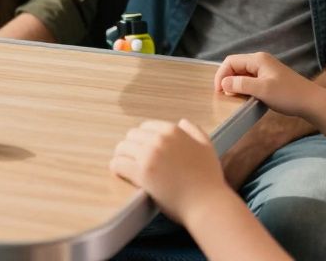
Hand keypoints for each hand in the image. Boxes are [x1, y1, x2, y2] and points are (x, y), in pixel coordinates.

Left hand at [110, 118, 224, 223]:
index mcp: (173, 131)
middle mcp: (159, 139)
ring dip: (122, 156)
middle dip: (131, 146)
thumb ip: (195, 131)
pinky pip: (118, 164)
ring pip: (122, 148)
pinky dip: (117, 168)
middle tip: (133, 159)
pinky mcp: (141, 173)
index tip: (143, 149)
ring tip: (124, 165)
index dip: (143, 138)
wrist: (207, 203)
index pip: (146, 127)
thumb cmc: (208, 178)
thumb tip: (182, 122)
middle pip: (131, 136)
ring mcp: (149, 155)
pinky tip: (120, 173)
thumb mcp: (207, 147)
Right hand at [215, 52, 321, 118]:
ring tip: (234, 97)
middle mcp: (260, 60)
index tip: (219, 92)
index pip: (230, 61)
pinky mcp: (270, 78)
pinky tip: (247, 97)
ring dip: (236, 84)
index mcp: (257, 59)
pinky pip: (251, 79)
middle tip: (225, 96)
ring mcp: (266, 69)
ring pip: (243, 73)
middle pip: (235, 66)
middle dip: (227, 79)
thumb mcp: (262, 90)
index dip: (221, 75)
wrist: (312, 102)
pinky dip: (245, 87)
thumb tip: (224, 83)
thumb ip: (241, 85)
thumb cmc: (288, 95)